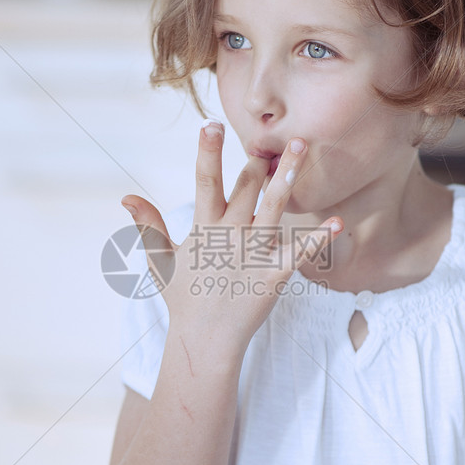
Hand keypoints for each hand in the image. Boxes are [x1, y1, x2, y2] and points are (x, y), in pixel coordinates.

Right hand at [122, 120, 341, 351]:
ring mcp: (252, 254)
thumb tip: (127, 197)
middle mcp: (229, 236)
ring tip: (301, 148)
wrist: (204, 341)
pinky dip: (318, 238)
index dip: (208, 153)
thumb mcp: (162, 260)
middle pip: (246, 189)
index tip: (211, 124)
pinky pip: (299, 253)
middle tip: (272, 137)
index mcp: (203, 228)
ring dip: (287, 177)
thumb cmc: (184, 299)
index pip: (205, 183)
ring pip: (273, 208)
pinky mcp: (273, 276)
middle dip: (258, 162)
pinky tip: (337, 222)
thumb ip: (149, 225)